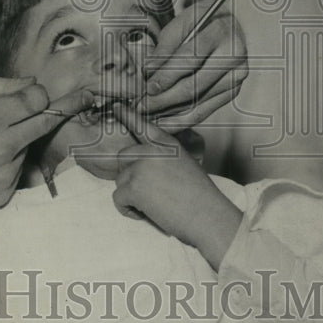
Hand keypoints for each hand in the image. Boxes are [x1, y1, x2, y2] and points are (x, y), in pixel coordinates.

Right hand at [0, 78, 93, 219]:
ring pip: (27, 148)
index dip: (40, 95)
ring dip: (18, 141)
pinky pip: (17, 172)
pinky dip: (8, 164)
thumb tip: (33, 84)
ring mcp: (3, 175)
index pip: (36, 101)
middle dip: (63, 109)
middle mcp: (1, 148)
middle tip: (86, 96)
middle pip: (45, 123)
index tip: (43, 93)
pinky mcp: (0, 196)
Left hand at [111, 107, 241, 265]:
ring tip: (154, 204)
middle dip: (129, 174)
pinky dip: (128, 209)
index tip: (114, 106)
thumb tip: (144, 161)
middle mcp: (152, 150)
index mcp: (167, 143)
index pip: (142, 125)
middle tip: (147, 191)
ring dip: (131, 194)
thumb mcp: (185, 164)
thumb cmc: (200, 197)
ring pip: (120, 180)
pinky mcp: (133, 186)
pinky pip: (118, 198)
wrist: (208, 216)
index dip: (126, 114)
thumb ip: (164, 156)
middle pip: (123, 156)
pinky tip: (146, 213)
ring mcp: (141, 167)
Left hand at [139, 7, 247, 128]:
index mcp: (220, 31)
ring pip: (198, 102)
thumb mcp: (179, 24)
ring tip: (146, 115)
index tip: (147, 87)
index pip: (190, 58)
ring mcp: (236, 76)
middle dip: (163, 99)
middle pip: (194, 85)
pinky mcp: (233, 91)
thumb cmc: (197, 22)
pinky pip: (204, 110)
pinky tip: (163, 121)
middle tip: (140, 106)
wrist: (224, 25)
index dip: (166, 75)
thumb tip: (147, 72)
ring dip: (169, 112)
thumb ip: (164, 47)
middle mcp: (234, 55)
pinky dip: (181, 119)